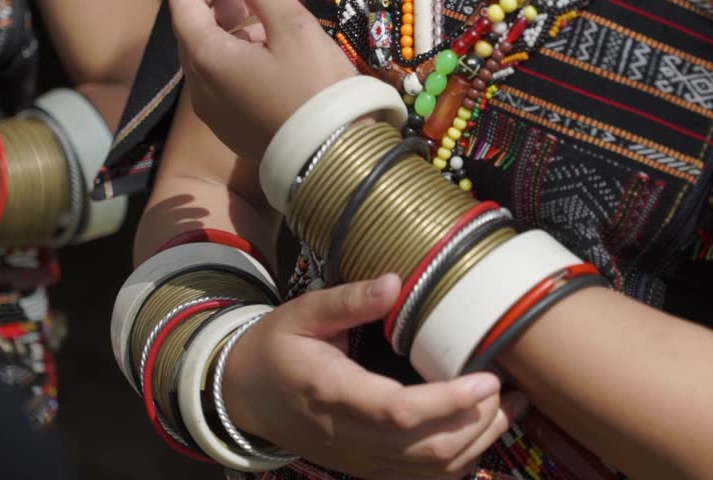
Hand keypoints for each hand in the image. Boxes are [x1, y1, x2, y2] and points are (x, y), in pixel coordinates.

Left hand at [169, 0, 355, 159]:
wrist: (332, 157)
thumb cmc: (313, 87)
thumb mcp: (293, 27)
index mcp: (207, 58)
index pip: (182, 6)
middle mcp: (199, 89)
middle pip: (192, 35)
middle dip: (214, 8)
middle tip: (246, 0)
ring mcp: (213, 116)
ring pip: (208, 63)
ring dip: (227, 36)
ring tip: (262, 23)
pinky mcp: (231, 133)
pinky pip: (221, 88)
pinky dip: (234, 64)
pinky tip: (266, 60)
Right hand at [223, 274, 527, 479]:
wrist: (246, 397)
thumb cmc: (276, 349)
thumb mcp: (302, 314)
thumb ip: (347, 300)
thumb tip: (395, 281)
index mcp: (334, 393)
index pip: (399, 412)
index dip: (450, 402)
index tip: (489, 378)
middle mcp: (351, 437)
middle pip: (428, 449)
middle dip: (478, 423)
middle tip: (507, 389)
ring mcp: (361, 461)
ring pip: (432, 471)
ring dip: (479, 443)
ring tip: (509, 408)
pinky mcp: (368, 469)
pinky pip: (422, 478)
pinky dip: (459, 461)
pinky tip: (480, 433)